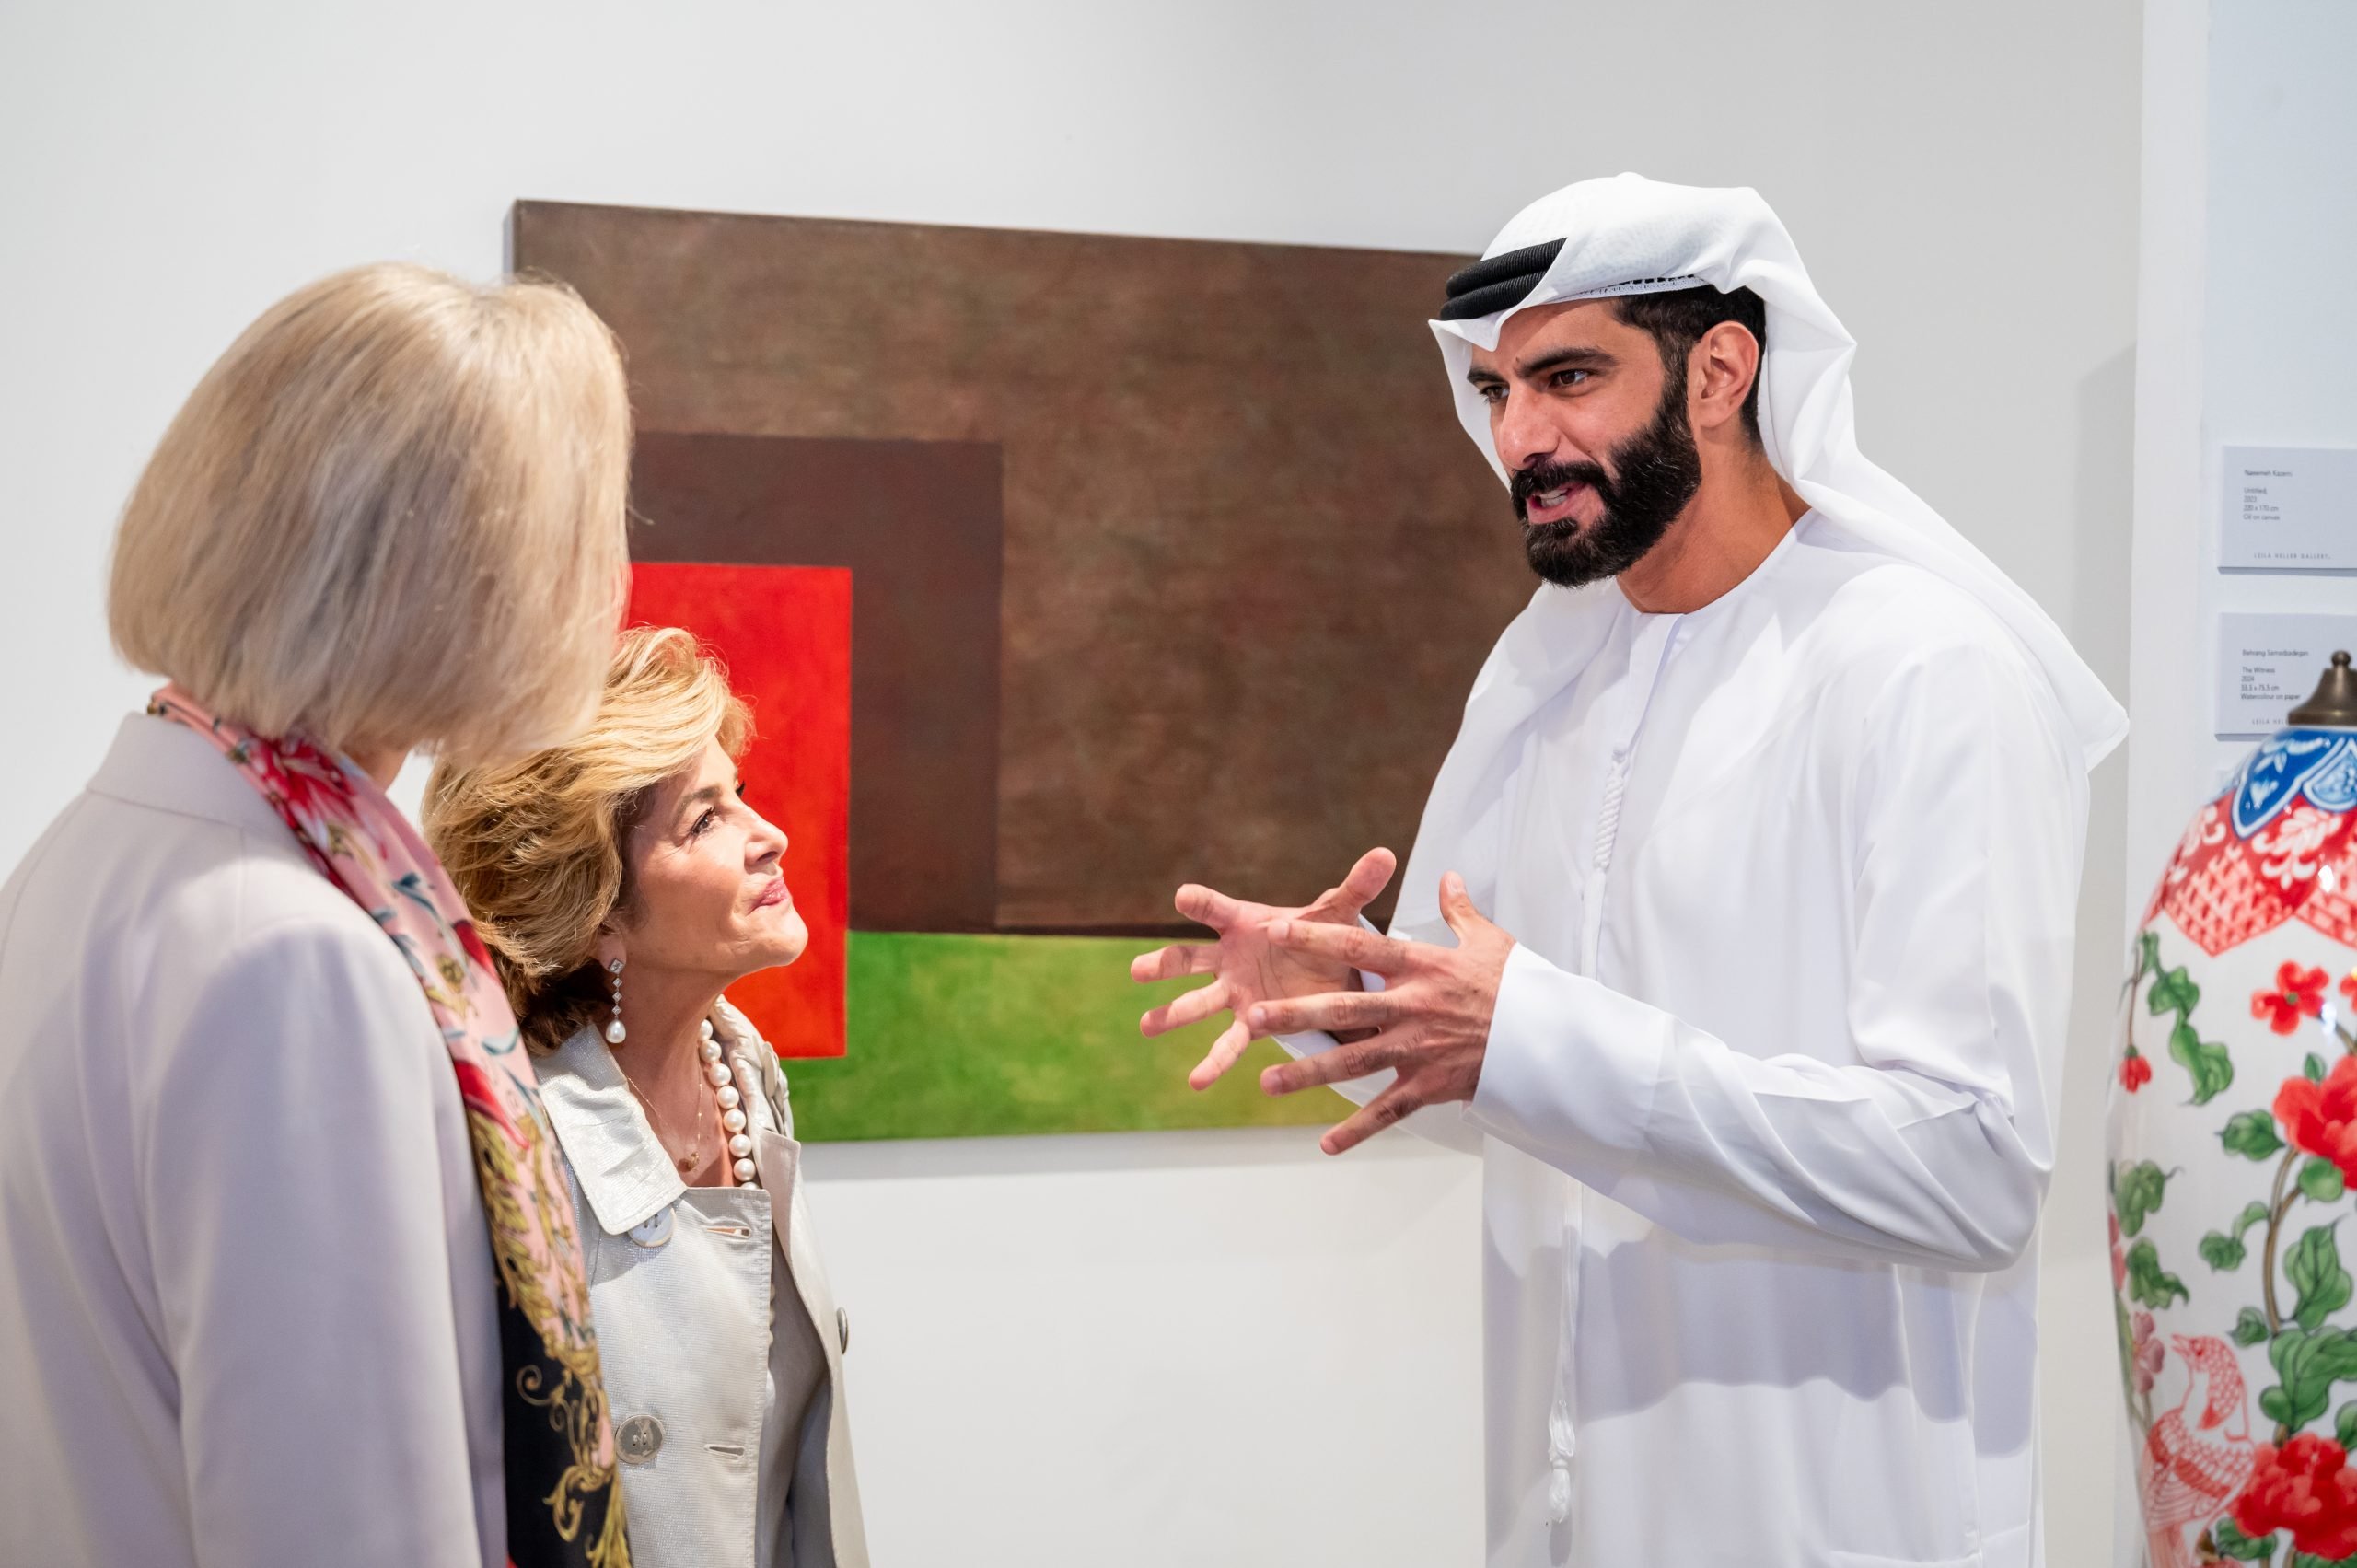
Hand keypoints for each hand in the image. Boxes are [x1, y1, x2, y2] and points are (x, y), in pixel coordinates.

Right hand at [1132, 848, 1396, 1090]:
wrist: (1333, 975)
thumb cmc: (1323, 937)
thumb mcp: (1339, 914)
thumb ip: (1356, 886)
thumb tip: (1386, 854)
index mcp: (1245, 925)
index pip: (1216, 910)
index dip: (1201, 903)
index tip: (1182, 896)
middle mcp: (1230, 958)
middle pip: (1188, 958)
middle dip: (1163, 964)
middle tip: (1138, 971)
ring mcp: (1232, 992)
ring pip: (1195, 1003)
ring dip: (1171, 1014)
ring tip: (1146, 1026)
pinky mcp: (1247, 1021)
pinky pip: (1227, 1043)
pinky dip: (1213, 1063)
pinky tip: (1196, 1082)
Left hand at [1249, 872, 1513, 1154]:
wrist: (1552, 1040)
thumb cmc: (1519, 987)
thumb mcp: (1491, 942)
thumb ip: (1459, 911)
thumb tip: (1448, 877)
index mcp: (1424, 967)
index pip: (1361, 945)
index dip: (1318, 937)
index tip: (1277, 930)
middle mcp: (1414, 1007)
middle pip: (1345, 1007)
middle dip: (1295, 1014)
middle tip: (1252, 1019)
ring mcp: (1420, 1050)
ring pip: (1354, 1062)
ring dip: (1310, 1074)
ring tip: (1267, 1081)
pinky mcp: (1431, 1087)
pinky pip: (1388, 1111)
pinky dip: (1358, 1130)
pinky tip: (1325, 1145)